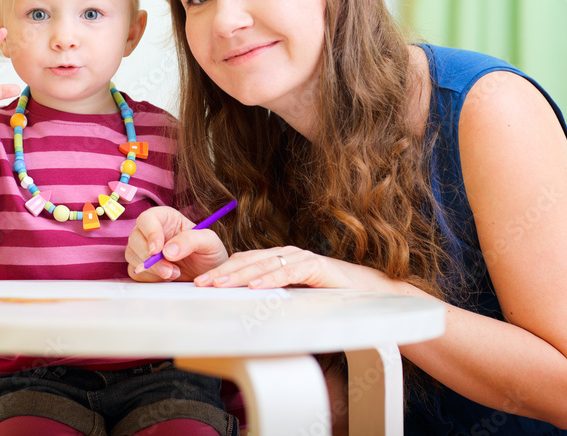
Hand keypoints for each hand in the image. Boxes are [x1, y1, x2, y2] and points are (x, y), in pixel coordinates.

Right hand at [126, 206, 229, 281]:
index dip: (150, 233)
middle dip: (150, 257)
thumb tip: (167, 251)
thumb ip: (191, 240)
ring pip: (132, 255)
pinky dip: (150, 278)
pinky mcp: (142, 267)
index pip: (147, 218)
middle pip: (135, 238)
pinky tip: (167, 278)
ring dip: (151, 269)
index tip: (158, 250)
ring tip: (175, 273)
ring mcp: (144, 249)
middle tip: (170, 270)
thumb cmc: (209, 252)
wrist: (209, 274)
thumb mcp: (209, 241)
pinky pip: (135, 272)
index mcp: (166, 218)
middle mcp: (151, 231)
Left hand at [193, 247, 391, 289]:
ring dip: (240, 274)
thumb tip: (242, 312)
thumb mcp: (292, 297)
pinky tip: (255, 286)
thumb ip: (271, 298)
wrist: (366, 292)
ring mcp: (301, 258)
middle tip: (201, 284)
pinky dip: (271, 278)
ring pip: (264, 264)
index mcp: (277, 259)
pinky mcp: (316, 266)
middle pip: (248, 261)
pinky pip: (289, 272)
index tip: (200, 284)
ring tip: (220, 284)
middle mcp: (286, 254)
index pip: (243, 262)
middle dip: (223, 273)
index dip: (221, 271)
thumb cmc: (327, 296)